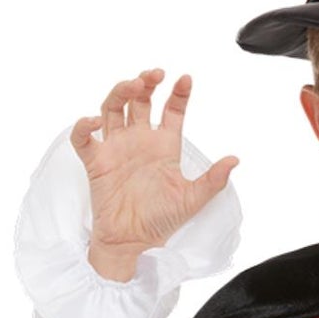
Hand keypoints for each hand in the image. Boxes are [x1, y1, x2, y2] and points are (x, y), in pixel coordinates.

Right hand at [72, 68, 238, 272]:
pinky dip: (83, 126)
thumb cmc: (161, 221)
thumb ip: (213, 179)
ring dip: (120, 91)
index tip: (185, 80)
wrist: (134, 243)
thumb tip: (235, 160)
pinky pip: (83, 138)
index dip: (178, 93)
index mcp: (163, 146)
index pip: (171, 110)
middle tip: (155, 74)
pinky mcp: (96, 162)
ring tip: (133, 85)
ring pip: (112, 107)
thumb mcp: (193, 199)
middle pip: (139, 99)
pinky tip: (93, 121)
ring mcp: (116, 148)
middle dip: (146, 82)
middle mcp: (139, 141)